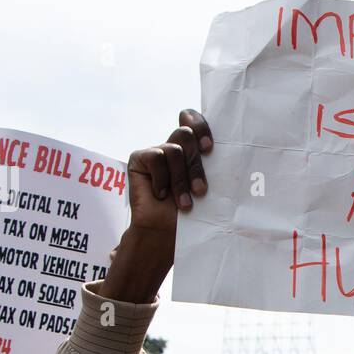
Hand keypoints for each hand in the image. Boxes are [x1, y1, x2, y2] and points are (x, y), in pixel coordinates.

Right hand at [102, 110, 213, 303]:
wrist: (166, 233)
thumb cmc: (191, 214)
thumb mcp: (206, 185)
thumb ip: (208, 162)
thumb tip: (213, 145)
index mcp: (192, 150)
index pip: (193, 120)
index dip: (201, 125)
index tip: (209, 148)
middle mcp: (173, 147)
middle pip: (187, 134)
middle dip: (196, 165)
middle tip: (200, 190)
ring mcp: (156, 152)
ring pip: (175, 149)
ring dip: (181, 179)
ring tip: (183, 203)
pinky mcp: (139, 158)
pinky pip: (156, 157)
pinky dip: (162, 179)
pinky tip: (160, 195)